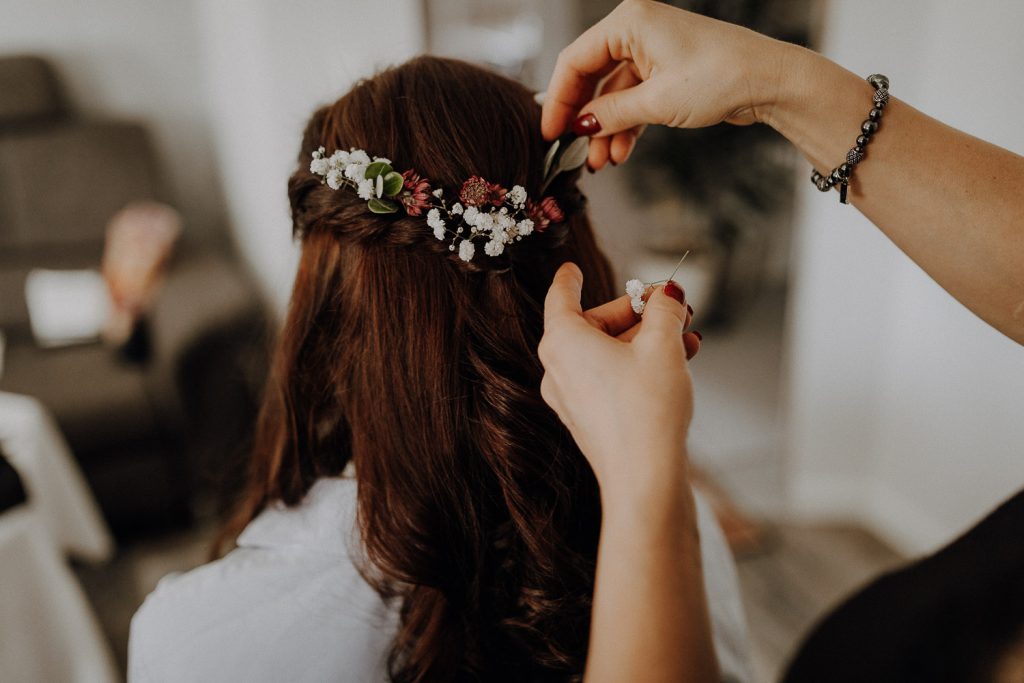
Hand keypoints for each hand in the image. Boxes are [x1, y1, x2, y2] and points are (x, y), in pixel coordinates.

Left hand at [539, 262, 699, 501]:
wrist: (645, 479)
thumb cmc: (645, 412)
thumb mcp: (662, 345)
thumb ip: (664, 311)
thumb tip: (668, 295)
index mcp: (563, 341)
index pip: (561, 297)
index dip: (569, 278)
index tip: (572, 268)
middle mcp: (559, 369)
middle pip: (595, 324)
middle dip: (638, 313)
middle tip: (672, 305)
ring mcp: (573, 397)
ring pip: (609, 353)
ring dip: (648, 340)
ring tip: (687, 335)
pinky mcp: (591, 419)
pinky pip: (613, 378)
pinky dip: (640, 366)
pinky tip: (679, 362)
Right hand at [542, 0, 794, 169]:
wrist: (771, 83)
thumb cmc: (721, 78)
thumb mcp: (656, 102)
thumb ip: (610, 114)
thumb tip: (579, 126)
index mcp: (629, 22)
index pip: (576, 60)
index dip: (559, 99)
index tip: (551, 133)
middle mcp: (637, 30)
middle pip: (591, 77)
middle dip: (585, 120)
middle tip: (574, 152)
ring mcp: (652, 50)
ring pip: (613, 94)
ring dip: (606, 130)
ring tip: (602, 163)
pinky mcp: (667, 71)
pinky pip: (634, 99)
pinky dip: (626, 125)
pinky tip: (621, 152)